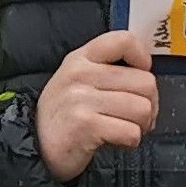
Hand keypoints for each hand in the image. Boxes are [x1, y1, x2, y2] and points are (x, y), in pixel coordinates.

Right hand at [34, 31, 156, 183]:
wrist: (36, 146)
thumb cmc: (63, 115)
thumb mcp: (76, 80)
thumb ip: (107, 69)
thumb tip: (147, 73)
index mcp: (81, 58)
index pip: (124, 40)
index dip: (143, 58)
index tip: (141, 74)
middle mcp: (80, 74)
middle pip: (145, 82)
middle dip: (149, 104)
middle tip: (135, 115)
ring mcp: (81, 99)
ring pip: (142, 109)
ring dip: (140, 125)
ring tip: (124, 128)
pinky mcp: (86, 125)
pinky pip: (131, 132)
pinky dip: (130, 142)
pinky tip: (115, 141)